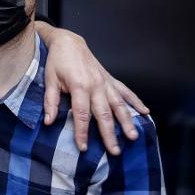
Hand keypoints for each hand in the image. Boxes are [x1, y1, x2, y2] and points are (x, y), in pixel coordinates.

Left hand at [42, 32, 148, 154]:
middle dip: (110, 134)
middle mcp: (96, 85)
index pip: (82, 115)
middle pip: (104, 114)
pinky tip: (145, 112)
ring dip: (127, 121)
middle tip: (115, 151)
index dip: (82, 132)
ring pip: (119, 105)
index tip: (83, 148)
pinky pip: (125, 91)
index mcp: (80, 86)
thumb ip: (50, 102)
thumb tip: (48, 122)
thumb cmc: (58, 62)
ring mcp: (106, 82)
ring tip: (133, 136)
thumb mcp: (49, 80)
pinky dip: (136, 101)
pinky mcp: (110, 79)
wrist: (69, 43)